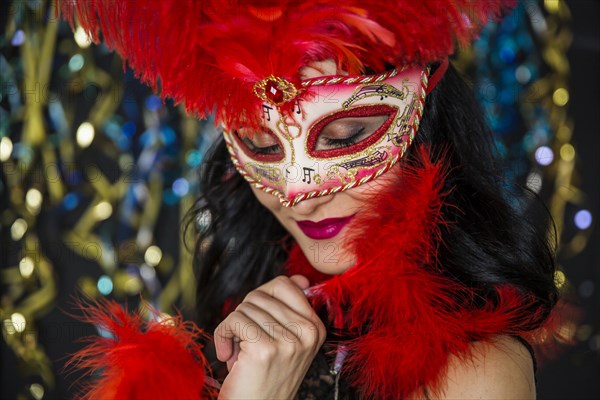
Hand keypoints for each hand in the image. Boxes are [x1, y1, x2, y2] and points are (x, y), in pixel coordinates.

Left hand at [215, 275, 325, 398]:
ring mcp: (289, 341)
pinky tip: (228, 355)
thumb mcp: (284, 341)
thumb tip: (300, 278)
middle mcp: (308, 333)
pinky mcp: (265, 348)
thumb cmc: (264, 378)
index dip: (261, 298)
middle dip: (245, 315)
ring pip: (245, 307)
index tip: (256, 322)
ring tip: (240, 353)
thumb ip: (287, 308)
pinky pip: (234, 320)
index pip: (285, 284)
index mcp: (316, 328)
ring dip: (233, 329)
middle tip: (246, 341)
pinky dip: (223, 335)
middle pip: (260, 295)